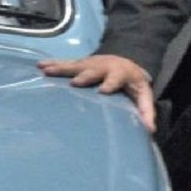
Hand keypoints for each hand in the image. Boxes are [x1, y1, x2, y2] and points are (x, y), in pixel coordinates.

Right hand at [38, 54, 155, 132]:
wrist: (125, 60)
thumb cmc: (132, 83)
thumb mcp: (143, 95)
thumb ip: (145, 111)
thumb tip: (149, 130)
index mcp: (120, 75)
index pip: (116, 79)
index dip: (110, 84)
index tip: (103, 91)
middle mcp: (103, 67)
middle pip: (93, 71)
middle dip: (84, 76)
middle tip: (75, 83)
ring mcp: (90, 64)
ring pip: (75, 66)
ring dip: (61, 68)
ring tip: (47, 71)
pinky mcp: (80, 63)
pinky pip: (66, 63)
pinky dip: (53, 64)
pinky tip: (40, 65)